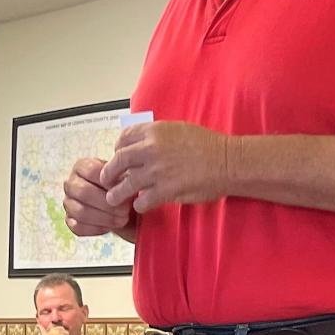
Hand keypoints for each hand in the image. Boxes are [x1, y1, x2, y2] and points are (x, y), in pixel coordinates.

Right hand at [63, 157, 131, 236]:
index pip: (92, 171)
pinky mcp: (70, 221)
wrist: (123, 205)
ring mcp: (68, 202)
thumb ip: (123, 175)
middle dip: (107, 204)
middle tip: (125, 210)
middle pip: (83, 192)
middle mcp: (71, 183)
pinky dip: (96, 228)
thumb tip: (125, 181)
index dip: (109, 182)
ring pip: (80, 212)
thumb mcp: (126, 176)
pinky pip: (78, 227)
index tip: (124, 190)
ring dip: (104, 218)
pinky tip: (110, 227)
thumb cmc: (123, 187)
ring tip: (121, 220)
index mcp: (82, 167)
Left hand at [100, 122, 230, 214]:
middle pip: (118, 161)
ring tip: (113, 198)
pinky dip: (139, 205)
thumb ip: (157, 136)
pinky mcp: (164, 191)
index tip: (117, 156)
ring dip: (117, 193)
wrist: (227, 162)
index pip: (123, 138)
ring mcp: (156, 171)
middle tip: (107, 179)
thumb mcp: (178, 129)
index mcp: (154, 131)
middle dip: (109, 172)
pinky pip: (141, 201)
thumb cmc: (207, 145)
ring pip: (124, 184)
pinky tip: (141, 204)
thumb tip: (140, 144)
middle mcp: (151, 149)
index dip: (118, 148)